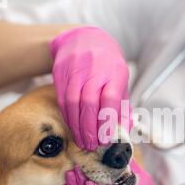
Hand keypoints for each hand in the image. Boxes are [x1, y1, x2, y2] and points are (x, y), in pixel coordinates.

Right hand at [50, 26, 130, 150]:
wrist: (84, 39)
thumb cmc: (107, 66)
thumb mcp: (121, 82)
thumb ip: (123, 108)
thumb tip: (124, 133)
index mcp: (115, 72)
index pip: (110, 99)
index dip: (107, 121)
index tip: (105, 139)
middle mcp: (95, 70)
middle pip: (89, 102)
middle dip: (89, 128)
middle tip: (91, 145)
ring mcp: (76, 70)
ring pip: (73, 102)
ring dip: (76, 126)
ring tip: (81, 141)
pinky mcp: (61, 72)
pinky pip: (62, 99)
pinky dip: (67, 116)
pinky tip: (73, 127)